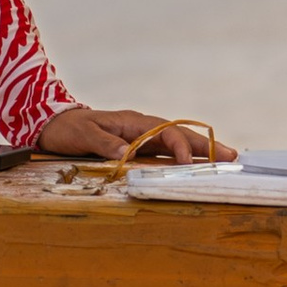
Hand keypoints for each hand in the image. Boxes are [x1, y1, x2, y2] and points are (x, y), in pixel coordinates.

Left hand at [33, 105, 227, 163]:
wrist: (54, 124)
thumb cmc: (68, 129)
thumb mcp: (82, 134)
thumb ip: (103, 143)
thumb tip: (125, 154)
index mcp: (133, 121)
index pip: (165, 132)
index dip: (179, 148)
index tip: (187, 164)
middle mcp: (142, 127)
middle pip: (179, 134)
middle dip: (205, 146)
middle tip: (232, 155)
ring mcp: (142, 136)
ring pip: (177, 142)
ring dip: (200, 151)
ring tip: (224, 159)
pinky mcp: (138, 146)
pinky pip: (166, 151)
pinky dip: (184, 157)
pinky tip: (197, 165)